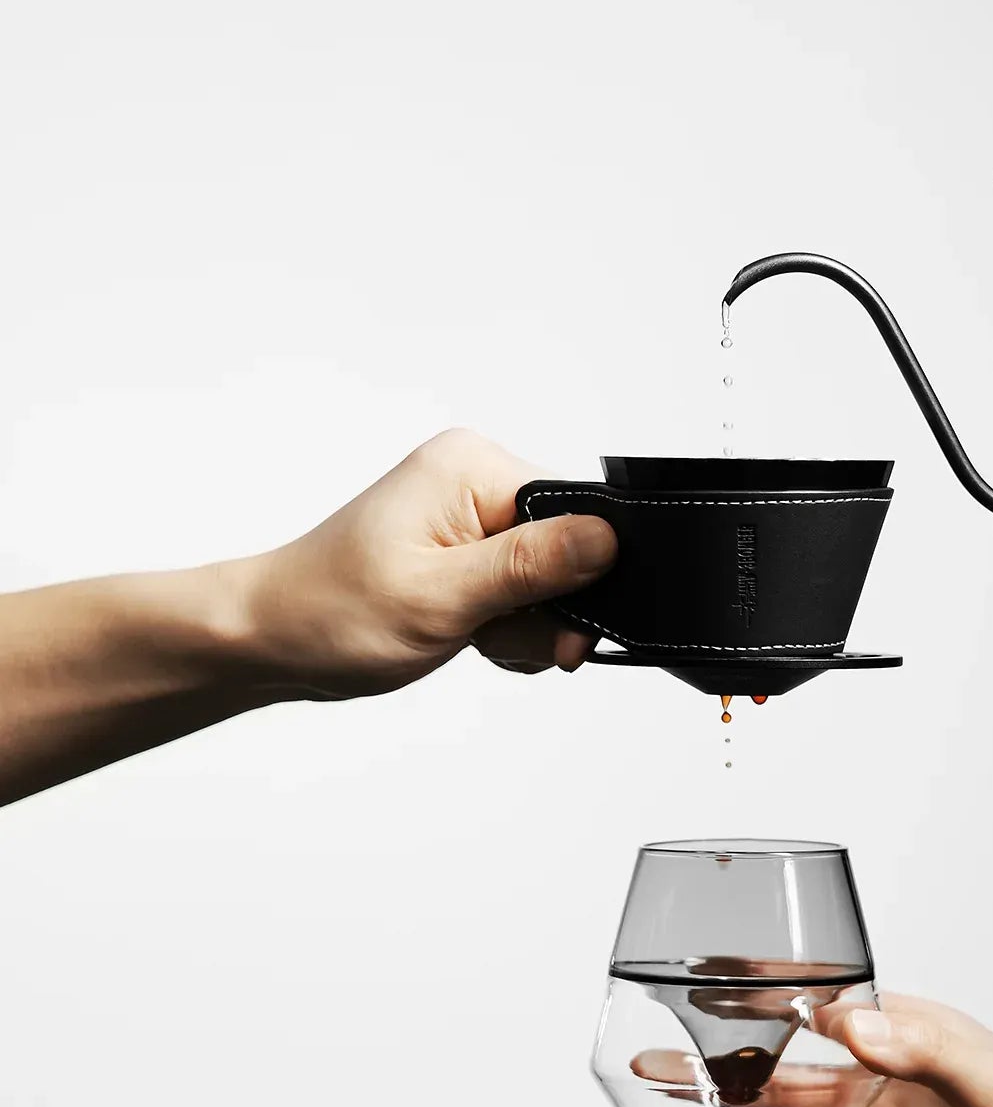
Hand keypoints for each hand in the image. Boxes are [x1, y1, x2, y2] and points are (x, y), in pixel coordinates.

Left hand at [233, 428, 615, 698]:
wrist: (271, 638)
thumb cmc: (331, 612)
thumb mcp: (442, 596)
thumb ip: (530, 565)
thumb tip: (606, 538)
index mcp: (471, 467)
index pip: (576, 511)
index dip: (583, 575)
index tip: (561, 628)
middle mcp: (474, 479)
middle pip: (569, 548)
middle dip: (546, 608)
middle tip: (499, 638)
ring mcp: (469, 515)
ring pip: (551, 578)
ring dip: (526, 624)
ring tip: (475, 638)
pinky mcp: (466, 548)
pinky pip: (524, 589)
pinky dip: (510, 626)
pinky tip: (475, 638)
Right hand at [694, 994, 992, 1106]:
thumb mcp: (989, 1073)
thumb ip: (920, 1048)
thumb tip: (853, 1024)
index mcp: (895, 1049)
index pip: (811, 1020)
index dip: (756, 1011)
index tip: (704, 994)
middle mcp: (870, 1104)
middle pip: (774, 1092)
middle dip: (716, 1083)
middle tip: (657, 1072)